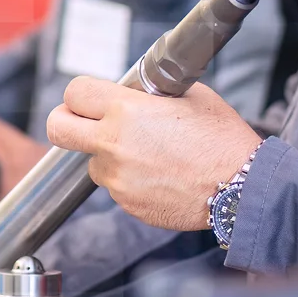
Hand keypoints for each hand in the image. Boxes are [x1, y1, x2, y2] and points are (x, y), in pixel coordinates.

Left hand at [47, 79, 261, 231]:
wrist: (240, 188)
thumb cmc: (221, 138)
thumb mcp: (190, 96)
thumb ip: (152, 93)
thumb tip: (134, 92)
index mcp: (127, 111)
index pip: (75, 92)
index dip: (81, 92)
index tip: (90, 97)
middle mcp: (114, 145)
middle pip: (58, 128)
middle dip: (66, 120)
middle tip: (83, 120)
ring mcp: (118, 179)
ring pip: (92, 161)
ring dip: (109, 154)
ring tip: (149, 153)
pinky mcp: (127, 204)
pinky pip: (116, 186)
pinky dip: (130, 178)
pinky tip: (160, 173)